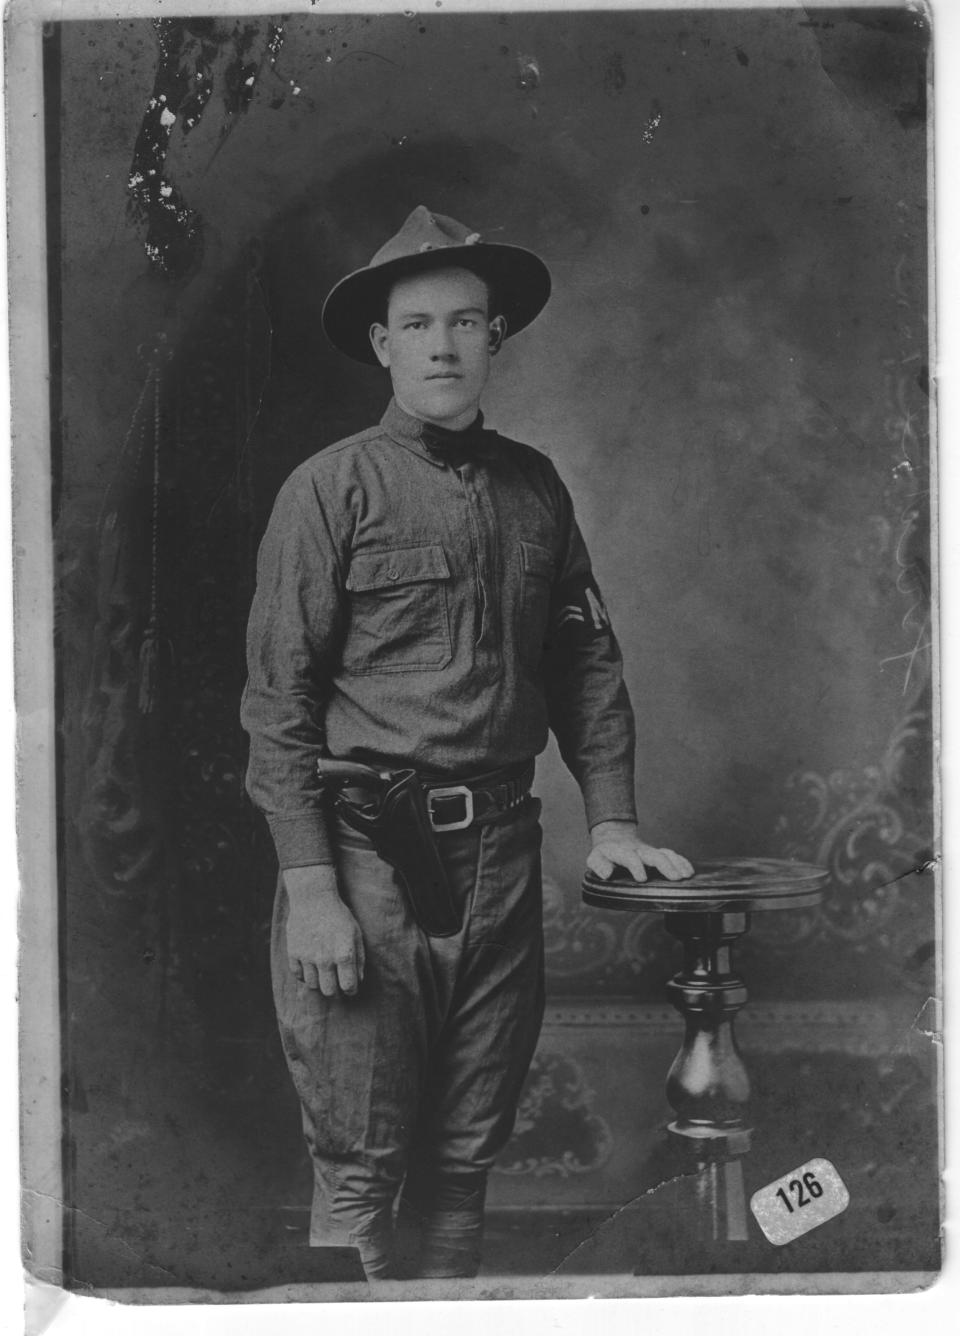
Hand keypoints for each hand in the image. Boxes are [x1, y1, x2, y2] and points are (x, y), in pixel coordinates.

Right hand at [283, 864, 365, 996]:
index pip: (349, 986)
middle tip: (336, 981)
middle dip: (335, 990)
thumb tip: (358, 980)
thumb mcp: (356, 934)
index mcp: (344, 954)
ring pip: (313, 985)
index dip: (351, 989)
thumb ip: (359, 959)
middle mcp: (325, 959)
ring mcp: (307, 957)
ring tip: (323, 970)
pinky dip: (305, 974)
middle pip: (329, 991)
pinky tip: (311, 965)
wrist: (313, 898)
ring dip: (319, 981)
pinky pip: (298, 975)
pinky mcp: (293, 953)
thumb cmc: (339, 916)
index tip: (350, 985)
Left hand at [587, 821, 693, 882]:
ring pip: (665, 854)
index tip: (642, 879)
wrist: (614, 837)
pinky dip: (681, 862)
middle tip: (675, 878)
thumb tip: (607, 874)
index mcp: (621, 852)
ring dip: (676, 864)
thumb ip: (598, 865)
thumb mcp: (595, 858)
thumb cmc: (604, 853)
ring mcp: (649, 850)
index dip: (636, 866)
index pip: (629, 857)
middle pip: (653, 855)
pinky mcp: (657, 852)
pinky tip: (689, 871)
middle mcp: (638, 850)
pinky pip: (671, 855)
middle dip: (665, 865)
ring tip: (686, 876)